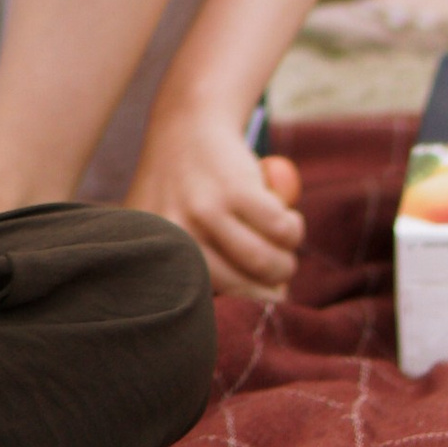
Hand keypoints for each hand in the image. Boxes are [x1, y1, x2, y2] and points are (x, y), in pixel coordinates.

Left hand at [125, 106, 306, 297]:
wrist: (190, 122)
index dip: (238, 311)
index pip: (200, 307)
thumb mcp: (165, 227)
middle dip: (272, 291)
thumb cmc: (183, 188)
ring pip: (265, 261)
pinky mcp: (235, 188)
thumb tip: (226, 324)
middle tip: (279, 278)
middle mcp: (175, 234)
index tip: (254, 303)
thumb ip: (182, 270)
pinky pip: (280, 228)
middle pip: (240, 289)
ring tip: (285, 253)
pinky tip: (287, 220)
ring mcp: (204, 210)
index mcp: (154, 253)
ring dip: (287, 263)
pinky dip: (293, 230)